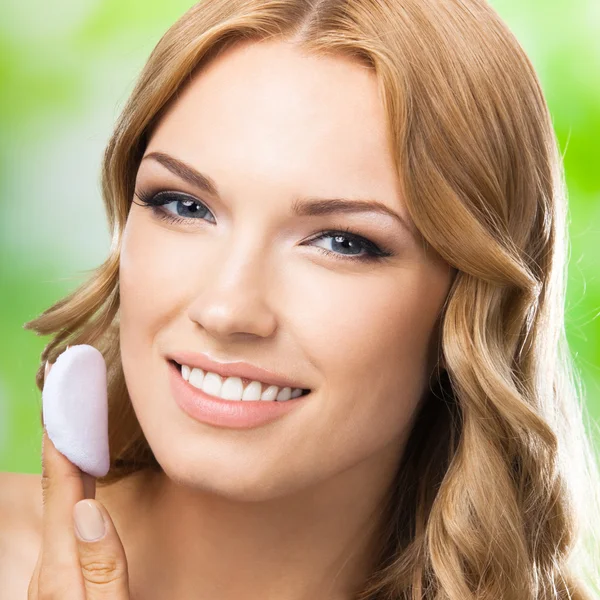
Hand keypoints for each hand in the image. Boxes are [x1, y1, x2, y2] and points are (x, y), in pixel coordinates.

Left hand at [28, 360, 130, 598]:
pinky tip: (81, 480)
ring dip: (66, 457)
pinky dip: (72, 488)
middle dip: (61, 436)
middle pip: (56, 489)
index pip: (64, 488)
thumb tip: (86, 511)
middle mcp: (53, 568)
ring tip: (74, 419)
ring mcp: (56, 577)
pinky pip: (66, 523)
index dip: (64, 435)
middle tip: (68, 391)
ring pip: (60, 504)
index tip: (65, 388)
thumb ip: (100, 575)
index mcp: (62, 572)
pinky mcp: (65, 584)